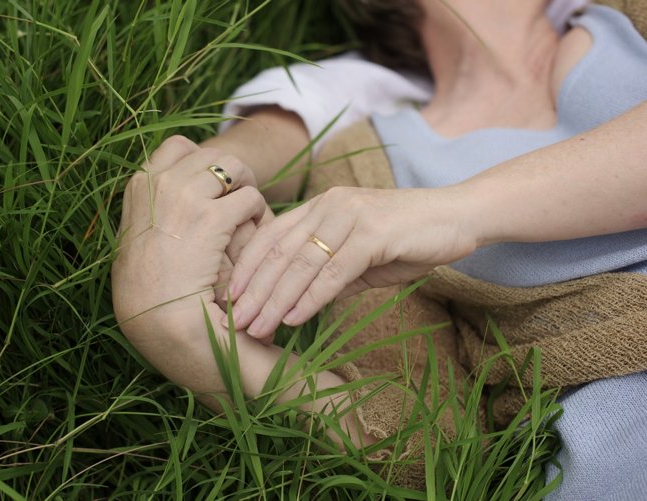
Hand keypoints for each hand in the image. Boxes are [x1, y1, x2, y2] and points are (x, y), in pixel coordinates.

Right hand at [112, 135, 266, 347]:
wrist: (156, 320)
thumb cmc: (148, 289)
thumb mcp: (141, 237)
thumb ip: (156, 208)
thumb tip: (178, 187)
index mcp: (139, 186)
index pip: (178, 148)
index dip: (204, 163)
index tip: (215, 187)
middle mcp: (159, 183)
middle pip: (213, 154)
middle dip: (232, 173)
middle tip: (241, 200)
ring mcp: (183, 198)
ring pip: (234, 168)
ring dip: (247, 187)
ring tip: (251, 214)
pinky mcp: (211, 219)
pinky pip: (250, 198)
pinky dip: (259, 212)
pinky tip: (257, 232)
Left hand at [225, 186, 478, 339]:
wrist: (459, 217)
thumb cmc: (407, 239)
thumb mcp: (360, 258)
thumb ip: (328, 274)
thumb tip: (295, 304)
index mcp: (320, 207)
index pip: (270, 236)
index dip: (246, 268)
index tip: (228, 299)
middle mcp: (329, 205)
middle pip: (279, 250)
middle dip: (254, 290)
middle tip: (234, 322)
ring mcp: (351, 215)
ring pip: (301, 261)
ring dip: (275, 299)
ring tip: (256, 328)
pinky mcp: (374, 232)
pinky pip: (334, 269)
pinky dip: (310, 296)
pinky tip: (293, 318)